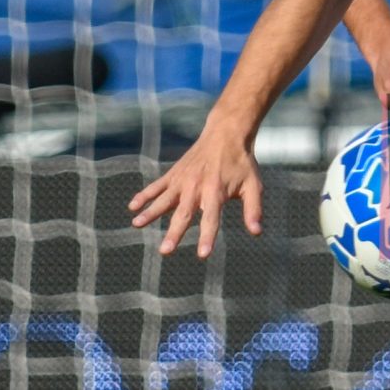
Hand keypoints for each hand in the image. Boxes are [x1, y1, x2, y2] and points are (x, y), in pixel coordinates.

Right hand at [128, 127, 262, 257]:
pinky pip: (157, 185)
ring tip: (136, 224)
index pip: (211, 219)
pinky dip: (144, 195)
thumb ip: (253, 209)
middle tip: (165, 251)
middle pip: (183, 214)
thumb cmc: (242, 163)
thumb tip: (257, 232)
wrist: (226, 135)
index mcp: (216, 192)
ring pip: (164, 199)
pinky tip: (132, 206)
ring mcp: (182, 180)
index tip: (202, 254)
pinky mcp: (174, 173)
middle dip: (174, 233)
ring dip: (150, 212)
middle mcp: (196, 187)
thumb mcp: (253, 185)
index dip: (207, 237)